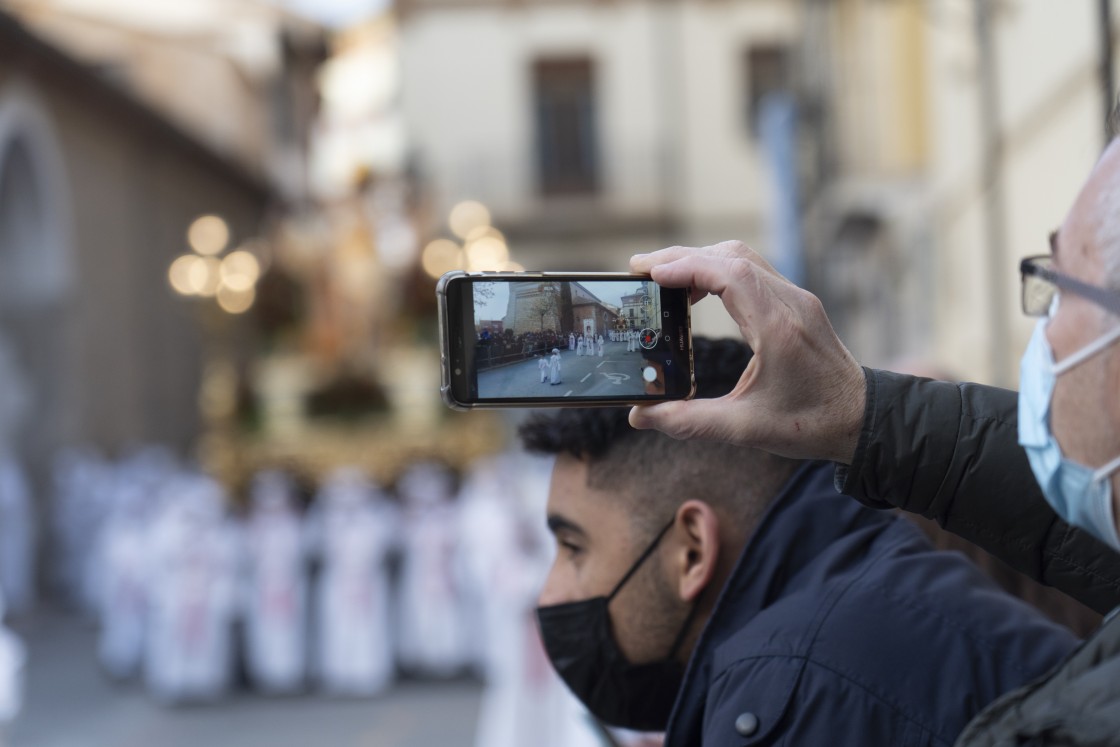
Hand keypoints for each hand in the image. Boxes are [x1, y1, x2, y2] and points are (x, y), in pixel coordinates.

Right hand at [629, 241, 865, 463]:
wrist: (861, 419)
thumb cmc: (810, 423)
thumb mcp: (744, 429)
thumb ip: (688, 421)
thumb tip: (640, 416)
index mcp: (777, 327)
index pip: (729, 273)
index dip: (686, 266)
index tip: (650, 272)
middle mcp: (789, 303)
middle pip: (731, 255)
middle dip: (682, 257)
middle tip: (641, 269)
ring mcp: (796, 299)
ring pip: (742, 257)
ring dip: (700, 260)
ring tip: (663, 279)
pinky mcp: (797, 304)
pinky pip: (753, 271)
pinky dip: (719, 271)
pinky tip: (698, 292)